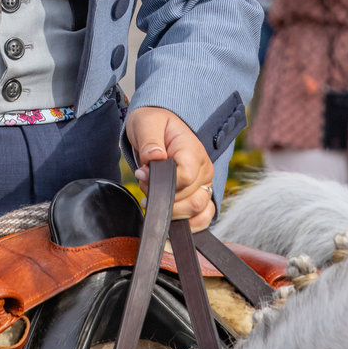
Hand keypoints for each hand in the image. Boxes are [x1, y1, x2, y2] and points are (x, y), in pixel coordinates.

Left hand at [126, 105, 215, 231]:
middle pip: (191, 199)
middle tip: (144, 184)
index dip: (161, 183)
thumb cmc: (154, 125)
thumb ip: (149, 141)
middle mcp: (204, 169)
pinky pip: (203, 218)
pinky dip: (187, 224)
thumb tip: (154, 157)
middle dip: (162, 198)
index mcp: (193, 150)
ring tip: (153, 199)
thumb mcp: (146, 124)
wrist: (159, 127)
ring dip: (172, 212)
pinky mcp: (202, 196)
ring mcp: (205, 184)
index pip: (185, 177)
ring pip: (198, 211)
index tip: (143, 173)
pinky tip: (168, 217)